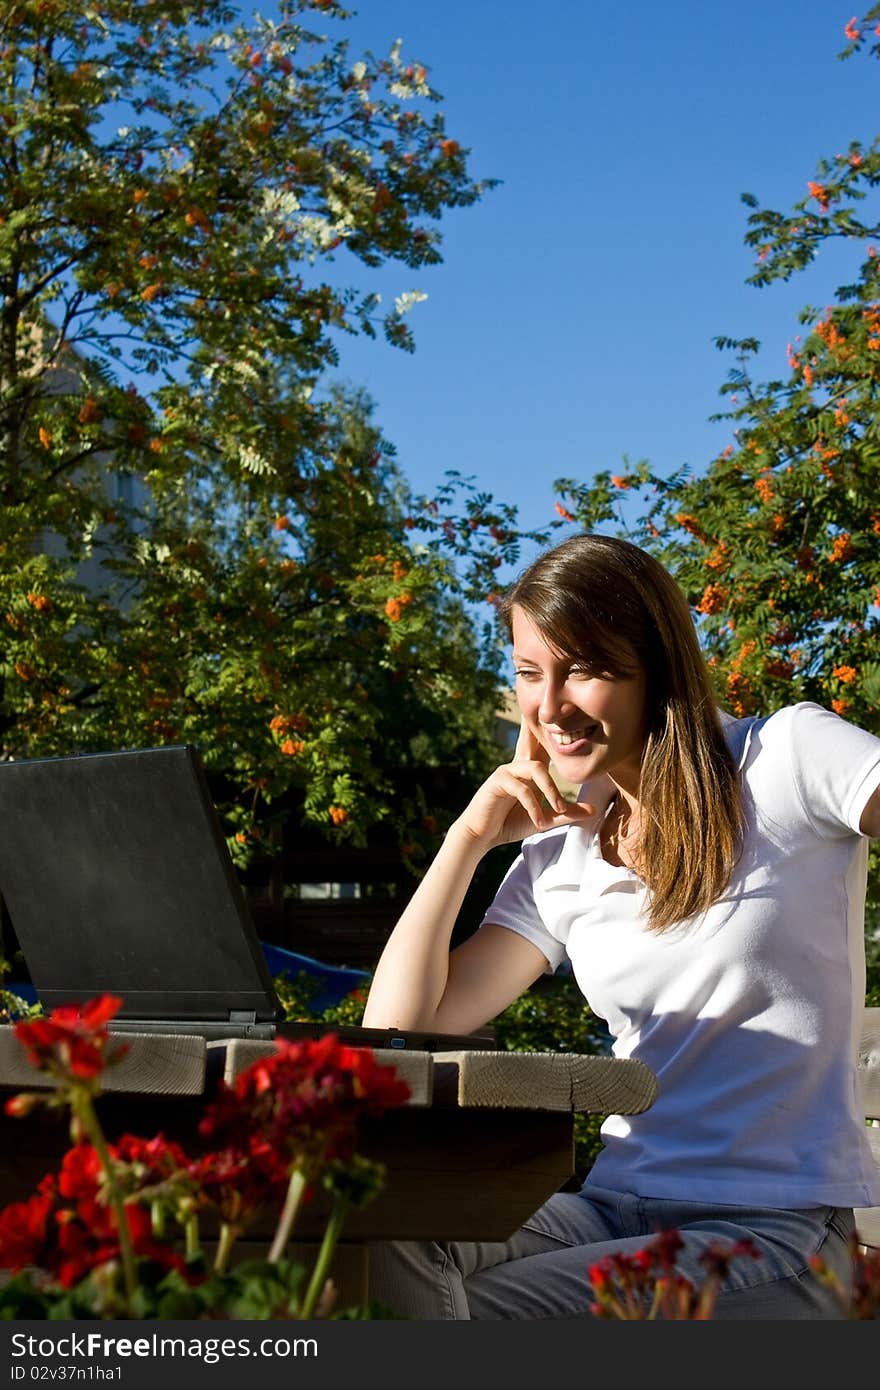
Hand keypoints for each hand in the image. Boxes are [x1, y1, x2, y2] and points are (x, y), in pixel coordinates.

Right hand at [455, 720, 594, 849]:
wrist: (482, 836)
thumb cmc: (510, 823)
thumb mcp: (544, 819)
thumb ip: (566, 813)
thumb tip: (593, 810)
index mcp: (528, 771)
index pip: (541, 746)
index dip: (549, 730)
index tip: (557, 712)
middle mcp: (517, 766)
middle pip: (531, 740)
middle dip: (539, 724)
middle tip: (549, 705)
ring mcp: (506, 771)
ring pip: (536, 768)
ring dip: (551, 789)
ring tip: (559, 809)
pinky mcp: (497, 783)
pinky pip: (522, 789)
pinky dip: (534, 806)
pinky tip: (539, 821)